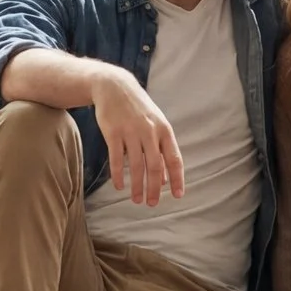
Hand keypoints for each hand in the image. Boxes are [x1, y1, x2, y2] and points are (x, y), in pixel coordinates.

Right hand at [92, 68, 183, 205]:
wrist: (115, 87)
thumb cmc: (138, 109)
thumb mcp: (155, 125)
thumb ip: (160, 150)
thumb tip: (164, 178)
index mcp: (164, 130)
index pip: (174, 158)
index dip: (177, 178)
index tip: (177, 195)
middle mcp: (150, 131)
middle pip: (155, 166)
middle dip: (154, 188)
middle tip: (152, 204)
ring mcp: (131, 131)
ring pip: (136, 165)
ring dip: (137, 186)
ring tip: (137, 200)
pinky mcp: (113, 132)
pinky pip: (117, 158)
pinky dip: (118, 175)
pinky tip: (118, 186)